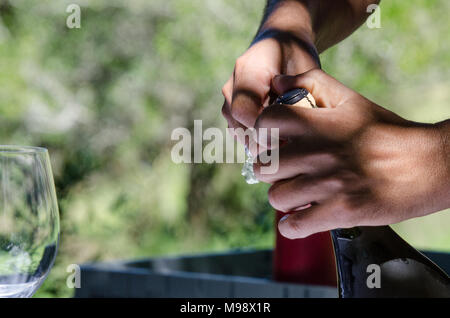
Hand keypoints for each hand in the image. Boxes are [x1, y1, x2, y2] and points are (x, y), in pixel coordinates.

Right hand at [221, 28, 318, 153]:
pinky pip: (240, 131)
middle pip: (238, 125)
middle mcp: (231, 85)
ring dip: (259, 141)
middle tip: (288, 146)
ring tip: (284, 140)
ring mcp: (227, 98)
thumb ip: (297, 94)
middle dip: (262, 140)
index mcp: (248, 70)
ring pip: (238, 131)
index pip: (243, 111)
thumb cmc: (296, 55)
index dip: (262, 130)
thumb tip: (288, 124)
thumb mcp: (305, 69)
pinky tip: (275, 135)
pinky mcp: (230, 108)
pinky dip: (256, 138)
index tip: (285, 138)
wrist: (279, 42)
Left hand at [254, 69, 449, 238]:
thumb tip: (278, 81)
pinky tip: (299, 220)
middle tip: (285, 173)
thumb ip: (312, 83)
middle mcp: (318, 152)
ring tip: (297, 196)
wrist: (428, 164)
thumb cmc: (386, 132)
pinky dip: (292, 226)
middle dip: (270, 171)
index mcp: (318, 123)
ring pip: (277, 196)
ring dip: (283, 199)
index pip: (265, 122)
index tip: (269, 144)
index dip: (261, 134)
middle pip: (264, 166)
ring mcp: (328, 183)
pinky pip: (296, 224)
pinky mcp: (341, 211)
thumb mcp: (351, 100)